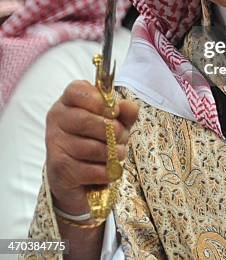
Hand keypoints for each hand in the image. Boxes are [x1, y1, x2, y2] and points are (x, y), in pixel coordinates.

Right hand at [45, 80, 138, 214]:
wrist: (76, 174)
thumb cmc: (97, 138)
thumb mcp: (114, 121)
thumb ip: (124, 112)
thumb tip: (131, 107)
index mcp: (67, 101)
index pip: (77, 91)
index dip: (100, 100)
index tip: (115, 111)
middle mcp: (56, 119)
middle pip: (85, 121)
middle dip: (112, 130)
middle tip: (123, 136)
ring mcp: (55, 144)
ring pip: (90, 148)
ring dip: (113, 152)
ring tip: (119, 152)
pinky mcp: (60, 170)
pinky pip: (91, 170)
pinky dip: (107, 171)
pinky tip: (109, 168)